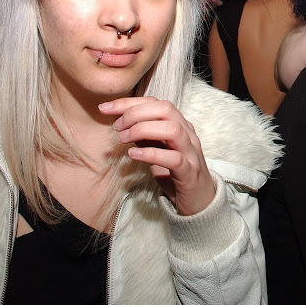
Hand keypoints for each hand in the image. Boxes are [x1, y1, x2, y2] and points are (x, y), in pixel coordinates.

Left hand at [99, 97, 214, 215]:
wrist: (200, 201)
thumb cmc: (176, 174)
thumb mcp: (158, 150)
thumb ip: (144, 136)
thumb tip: (122, 123)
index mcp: (180, 125)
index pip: (156, 103)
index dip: (129, 103)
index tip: (105, 108)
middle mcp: (188, 135)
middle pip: (166, 109)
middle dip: (136, 113)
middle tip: (117, 127)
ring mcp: (191, 153)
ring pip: (173, 130)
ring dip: (143, 130)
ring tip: (123, 139)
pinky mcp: (190, 173)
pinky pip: (174, 159)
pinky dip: (151, 154)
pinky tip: (133, 155)